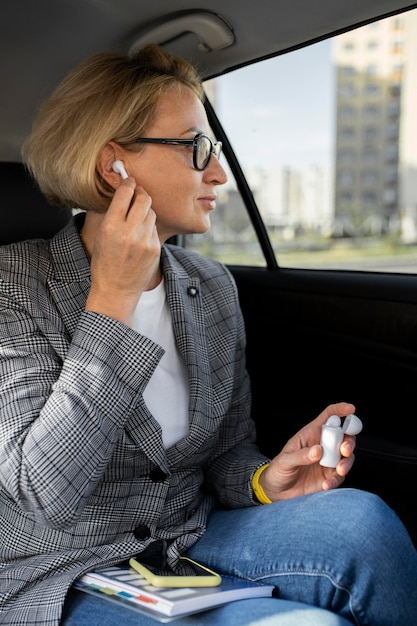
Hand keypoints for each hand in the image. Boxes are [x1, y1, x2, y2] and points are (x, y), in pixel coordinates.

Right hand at [85, 177, 160, 324]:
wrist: (115, 291)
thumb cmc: (104, 264)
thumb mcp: (100, 236)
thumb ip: (112, 214)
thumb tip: (123, 192)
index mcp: (111, 226)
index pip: (125, 193)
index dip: (128, 183)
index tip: (129, 180)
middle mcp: (129, 232)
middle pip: (144, 198)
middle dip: (141, 193)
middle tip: (138, 193)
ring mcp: (145, 241)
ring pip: (152, 212)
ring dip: (145, 210)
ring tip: (137, 217)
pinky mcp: (155, 249)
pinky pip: (154, 228)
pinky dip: (148, 227)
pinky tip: (140, 235)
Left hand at [260, 402, 356, 500]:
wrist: (277, 491)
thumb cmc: (279, 469)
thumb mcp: (285, 461)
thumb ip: (301, 455)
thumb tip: (318, 451)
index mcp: (312, 434)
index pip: (329, 416)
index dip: (340, 410)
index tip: (351, 409)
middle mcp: (323, 445)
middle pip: (344, 437)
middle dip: (349, 441)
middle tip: (345, 449)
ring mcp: (328, 461)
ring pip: (347, 457)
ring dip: (347, 462)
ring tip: (339, 470)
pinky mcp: (330, 476)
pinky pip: (339, 476)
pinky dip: (336, 480)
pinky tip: (327, 484)